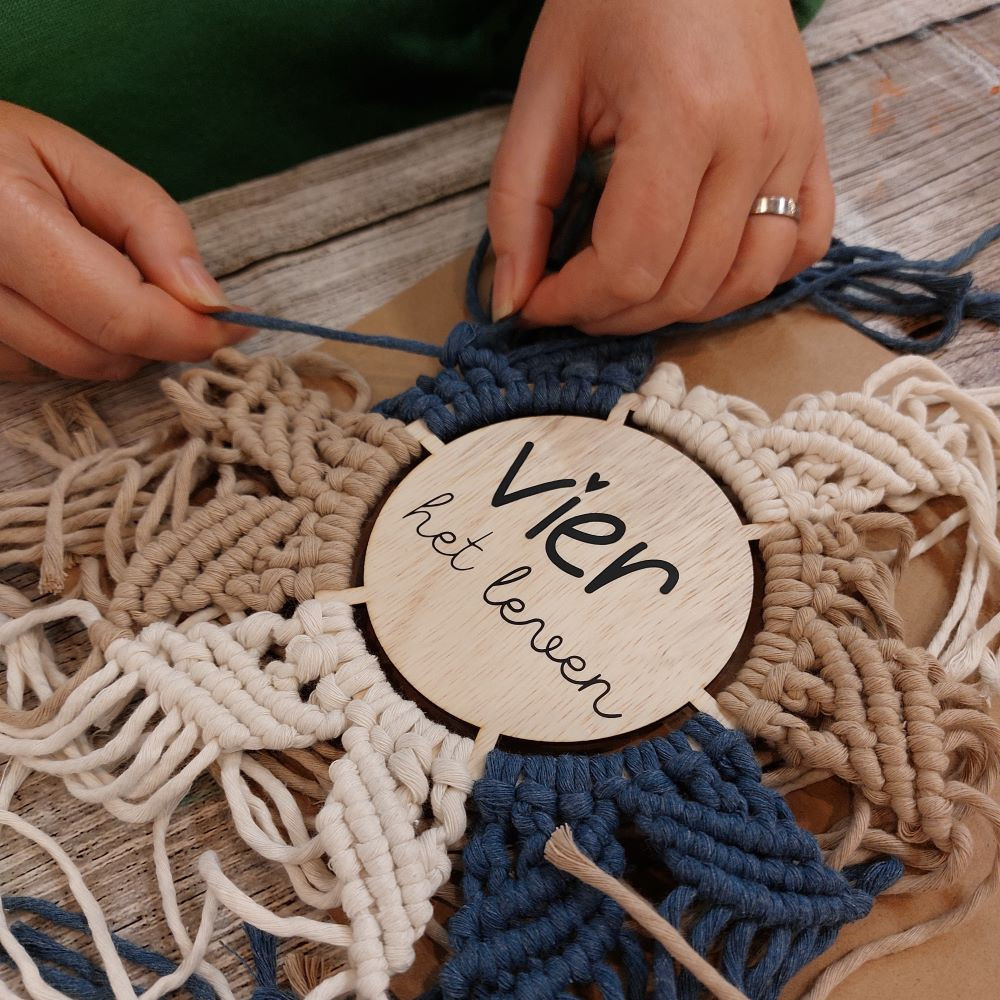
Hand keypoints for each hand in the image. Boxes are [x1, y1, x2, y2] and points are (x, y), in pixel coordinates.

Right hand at [0, 102, 248, 380]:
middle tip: (164, 286)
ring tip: (93, 273)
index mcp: (4, 220)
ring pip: (73, 370)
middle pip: (103, 354)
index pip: (124, 317)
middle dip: (155, 332)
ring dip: (110, 338)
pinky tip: (56, 295)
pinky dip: (68, 342)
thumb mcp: (75, 159)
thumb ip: (151, 226)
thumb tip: (210, 302)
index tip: (237, 325)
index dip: (192, 331)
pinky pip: (36, 370)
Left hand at [488, 0, 832, 332]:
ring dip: (675, 309)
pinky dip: (748, 280)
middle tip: (569, 297)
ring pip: (743, 285)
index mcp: (682, 116)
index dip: (572, 302)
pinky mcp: (814, 148)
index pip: (630, 264)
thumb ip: (519, 200)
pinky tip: (700, 269)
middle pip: (684, 286)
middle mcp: (753, 140)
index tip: (535, 302)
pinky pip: (799, 250)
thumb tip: (513, 298)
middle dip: (612, 314)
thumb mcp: (545, 88)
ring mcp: (795, 147)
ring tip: (625, 293)